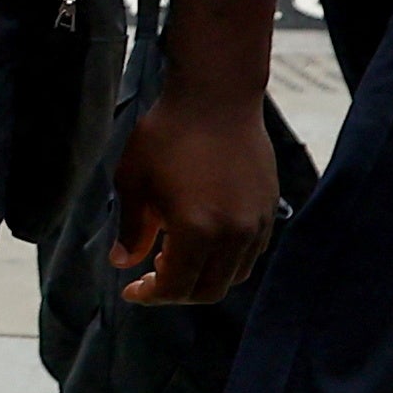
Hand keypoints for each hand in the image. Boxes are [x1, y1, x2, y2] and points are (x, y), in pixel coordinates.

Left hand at [108, 77, 278, 304]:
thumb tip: (123, 263)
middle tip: (152, 275)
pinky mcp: (269, 208)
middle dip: (176, 292)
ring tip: (176, 254)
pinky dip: (227, 259)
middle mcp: (232, 233)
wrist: (216, 96)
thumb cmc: (168, 133)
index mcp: (196, 230)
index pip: (176, 287)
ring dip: (204, 276)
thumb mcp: (134, 181)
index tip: (132, 290)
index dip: (151, 296)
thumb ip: (129, 229)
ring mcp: (256, 222)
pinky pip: (251, 252)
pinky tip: (204, 239)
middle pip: (208, 290)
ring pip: (234, 274)